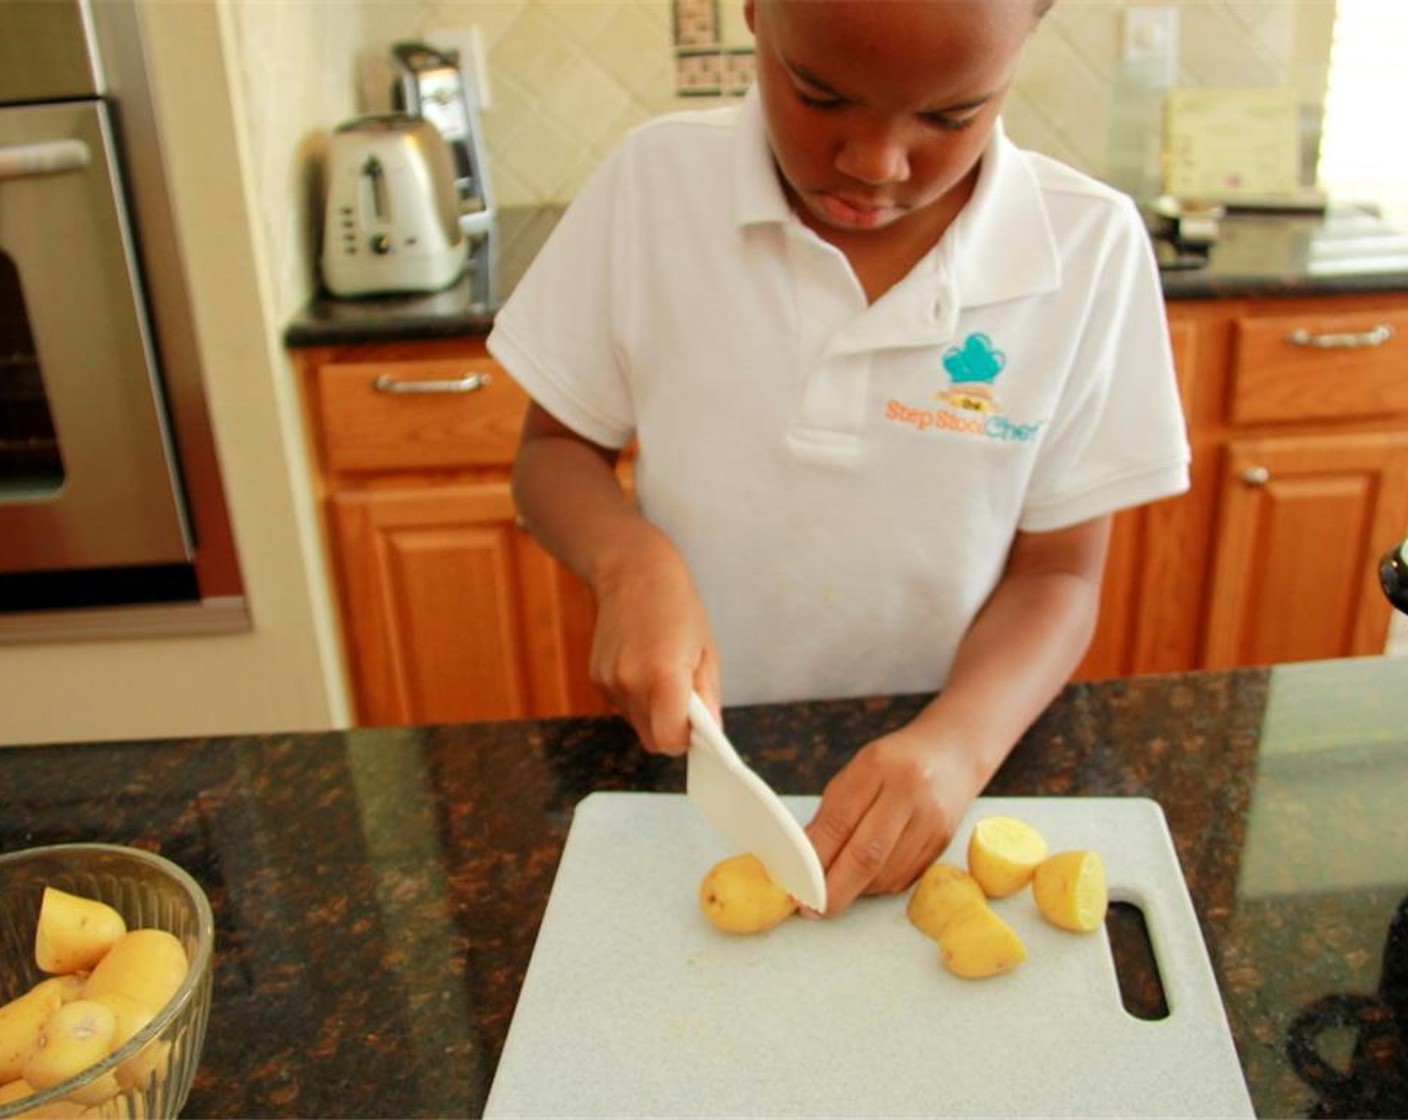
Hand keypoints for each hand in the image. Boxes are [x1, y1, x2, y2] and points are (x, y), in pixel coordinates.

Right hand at [589, 531, 719, 755]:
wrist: (633, 571)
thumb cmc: (678, 606)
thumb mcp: (706, 649)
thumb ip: (707, 696)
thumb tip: (710, 732)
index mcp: (662, 674)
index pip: (670, 740)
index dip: (687, 739)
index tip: (698, 726)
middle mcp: (629, 682)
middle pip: (652, 740)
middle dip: (672, 731)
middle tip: (687, 703)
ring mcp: (608, 681)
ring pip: (637, 723)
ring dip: (654, 713)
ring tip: (664, 674)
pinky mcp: (597, 677)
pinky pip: (623, 705)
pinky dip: (638, 697)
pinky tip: (644, 664)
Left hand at [804, 724, 981, 915]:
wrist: (953, 753)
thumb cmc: (894, 762)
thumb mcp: (856, 771)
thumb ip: (832, 812)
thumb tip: (805, 859)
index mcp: (877, 767)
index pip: (839, 823)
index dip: (815, 859)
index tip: (796, 884)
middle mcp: (908, 793)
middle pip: (866, 856)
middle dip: (834, 890)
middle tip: (812, 908)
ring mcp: (930, 820)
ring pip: (884, 874)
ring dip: (855, 889)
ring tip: (838, 887)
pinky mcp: (942, 843)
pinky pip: (902, 878)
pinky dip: (877, 885)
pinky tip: (866, 878)